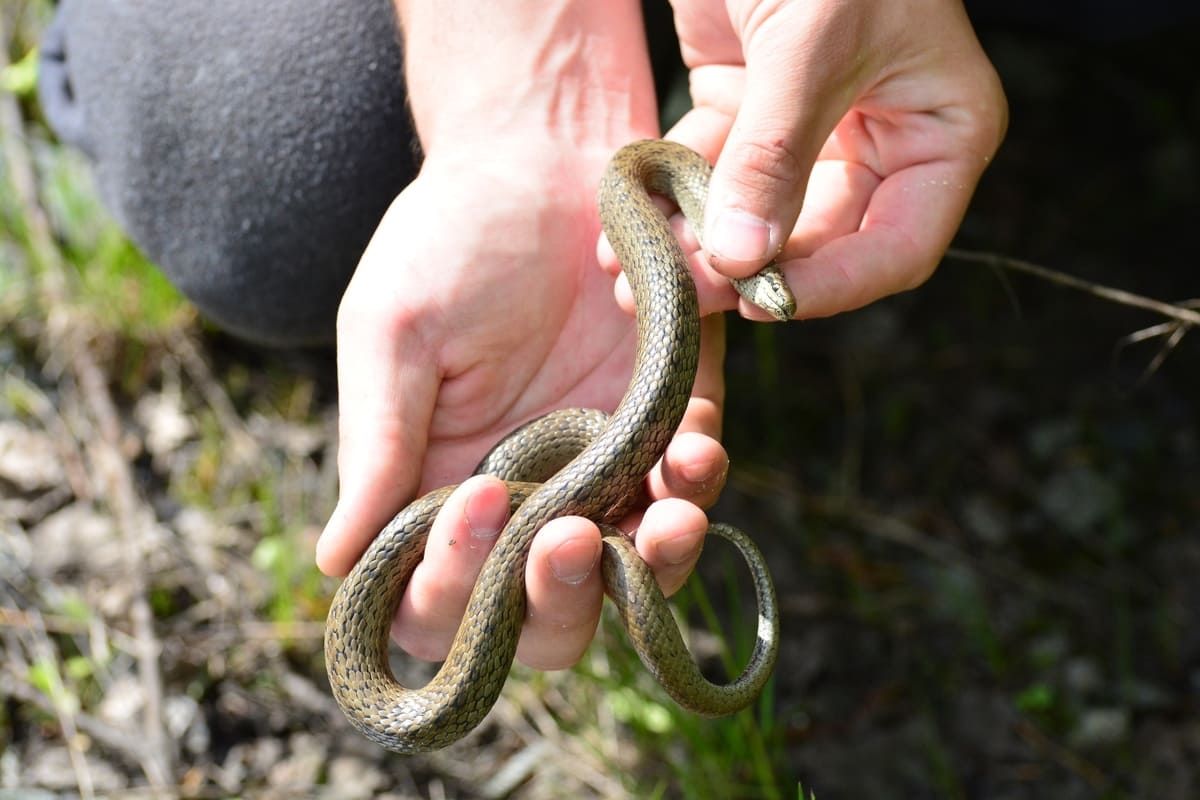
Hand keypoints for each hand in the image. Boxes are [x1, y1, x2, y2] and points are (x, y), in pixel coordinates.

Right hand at [316, 142, 731, 668]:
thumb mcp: (395, 331)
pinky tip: (693, 449)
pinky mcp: (667, 426)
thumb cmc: (449, 238)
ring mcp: (599, 471)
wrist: (545, 159)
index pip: (436, 597)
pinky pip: (688, 491)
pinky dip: (696, 486)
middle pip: (540, 617)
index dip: (452, 580)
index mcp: (437, 487)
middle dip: (559, 603)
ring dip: (651, 565)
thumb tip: (333, 561)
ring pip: (629, 576)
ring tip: (669, 518)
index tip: (478, 499)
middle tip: (573, 542)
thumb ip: (376, 441)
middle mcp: (521, 499)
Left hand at [602, 0, 1006, 319]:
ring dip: (692, 245)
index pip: (897, 247)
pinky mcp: (746, 109)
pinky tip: (623, 221)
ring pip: (752, 218)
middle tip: (675, 295)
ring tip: (630, 271)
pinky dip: (668, 195)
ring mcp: (810, 131)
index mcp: (939, 133)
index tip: (764, 304)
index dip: (835, 287)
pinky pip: (708, 171)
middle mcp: (880, 142)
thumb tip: (741, 259)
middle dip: (742, 271)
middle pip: (815, 243)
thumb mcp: (809, 43)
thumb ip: (776, 155)